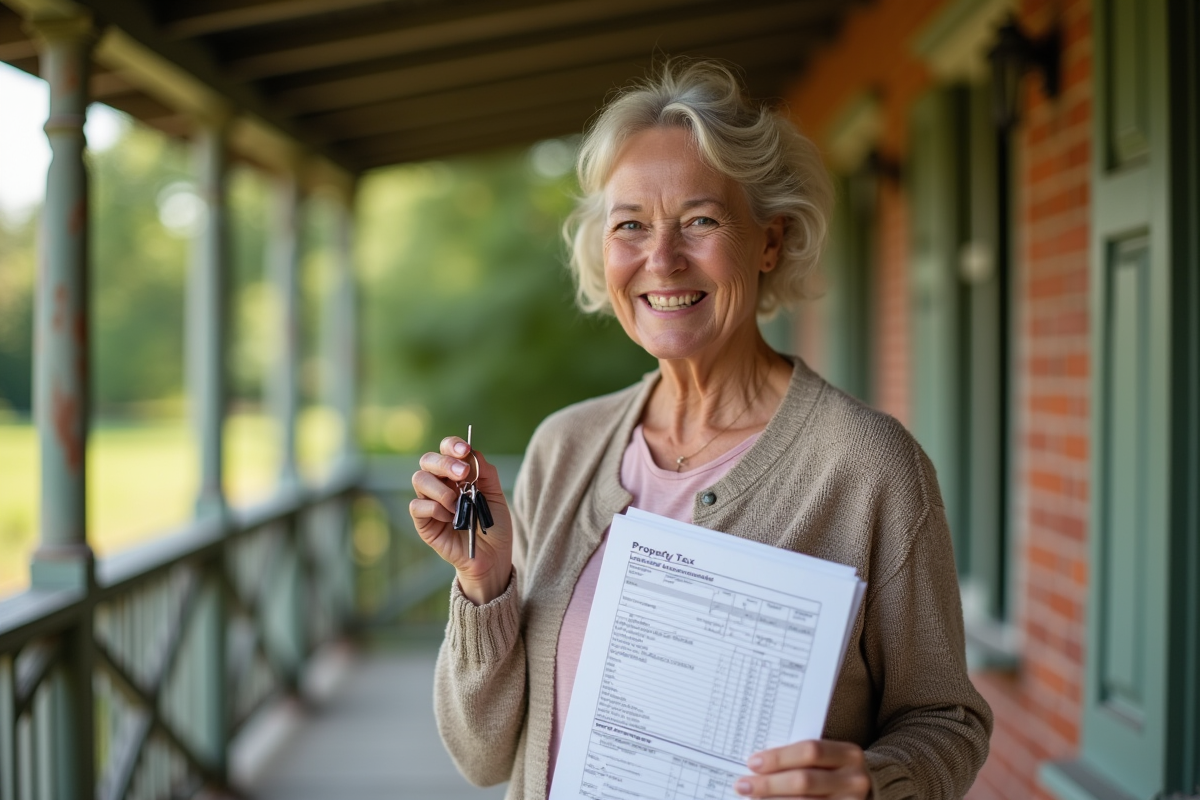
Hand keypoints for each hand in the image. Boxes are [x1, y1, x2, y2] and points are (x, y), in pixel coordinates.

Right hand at [409, 436, 512, 604]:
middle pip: (428, 460)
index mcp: (457, 474)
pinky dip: (435, 509)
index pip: (446, 450)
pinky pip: (417, 506)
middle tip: (462, 474)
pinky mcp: (423, 522)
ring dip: (441, 489)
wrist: (493, 557)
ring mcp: (430, 502)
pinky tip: (450, 518)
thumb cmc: (493, 525)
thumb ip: (485, 472)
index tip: (465, 449)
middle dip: (444, 463)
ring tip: (458, 504)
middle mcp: (440, 484)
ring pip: (419, 479)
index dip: (452, 445)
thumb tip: (472, 453)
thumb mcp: (496, 495)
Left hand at [735, 739, 869, 798]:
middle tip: (743, 785)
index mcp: (849, 754)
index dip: (779, 757)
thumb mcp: (828, 757)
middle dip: (769, 784)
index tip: (752, 762)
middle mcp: (854, 780)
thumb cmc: (836, 770)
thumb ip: (801, 756)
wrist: (869, 792)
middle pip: (804, 781)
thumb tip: (757, 763)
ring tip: (751, 799)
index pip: (810, 751)